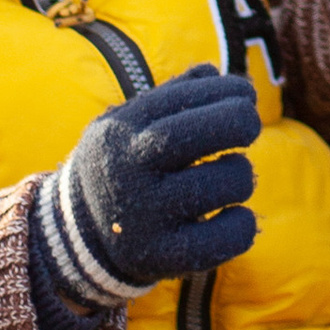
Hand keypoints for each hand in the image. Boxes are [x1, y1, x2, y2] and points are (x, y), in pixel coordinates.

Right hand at [32, 63, 260, 301]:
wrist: (79, 234)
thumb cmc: (125, 164)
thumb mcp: (131, 123)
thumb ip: (172, 95)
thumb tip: (214, 72)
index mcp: (119, 132)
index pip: (181, 99)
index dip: (224, 91)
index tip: (246, 94)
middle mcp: (128, 173)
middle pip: (196, 134)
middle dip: (239, 121)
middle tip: (250, 126)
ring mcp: (144, 219)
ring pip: (224, 183)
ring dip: (241, 173)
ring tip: (229, 175)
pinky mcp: (161, 258)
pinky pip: (226, 238)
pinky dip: (242, 223)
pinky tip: (232, 214)